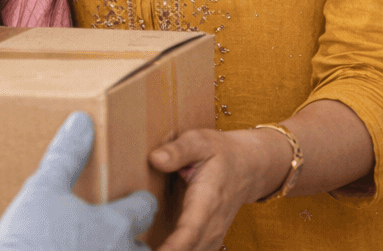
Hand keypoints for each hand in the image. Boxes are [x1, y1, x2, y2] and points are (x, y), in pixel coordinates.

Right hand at [0, 112, 159, 250]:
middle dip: (132, 242)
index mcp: (114, 225)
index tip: (133, 198)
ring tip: (100, 250)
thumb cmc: (30, 241)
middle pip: (143, 247)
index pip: (144, 207)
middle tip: (115, 236)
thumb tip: (80, 122)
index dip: (138, 201)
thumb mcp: (42, 190)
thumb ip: (66, 156)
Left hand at [148, 128, 281, 250]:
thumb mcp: (199, 142)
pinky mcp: (209, 240)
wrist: (247, 167)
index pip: (191, 229)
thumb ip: (178, 151)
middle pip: (190, 250)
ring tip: (142, 249)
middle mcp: (212, 224)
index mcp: (207, 199)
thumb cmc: (220, 153)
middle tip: (134, 248)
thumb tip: (155, 158)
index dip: (174, 246)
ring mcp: (212, 236)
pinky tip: (158, 249)